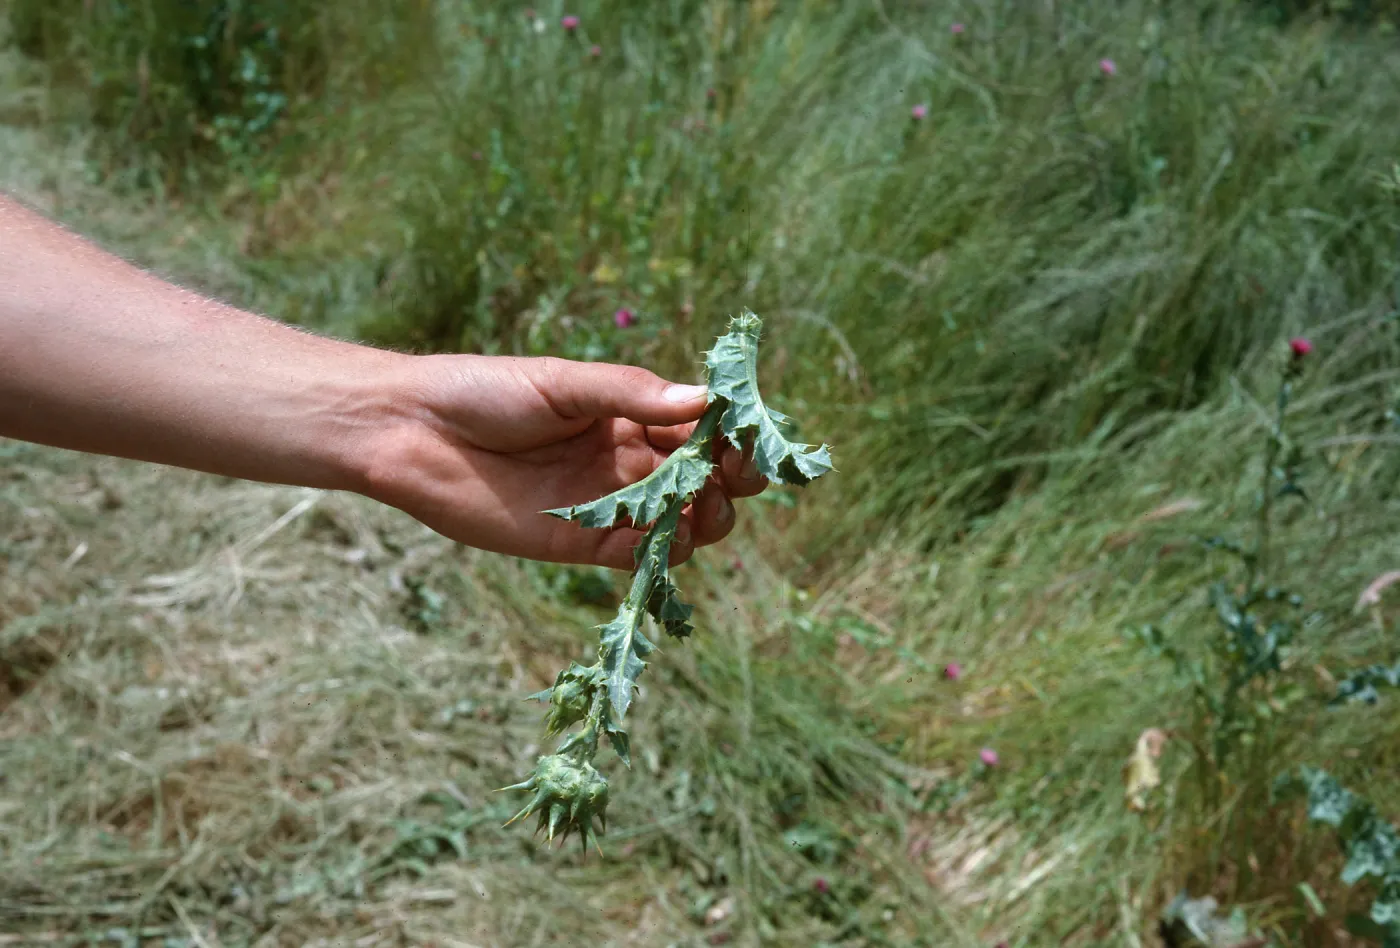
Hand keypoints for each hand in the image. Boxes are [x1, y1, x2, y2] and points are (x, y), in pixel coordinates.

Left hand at [363, 354, 768, 567]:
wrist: (413, 434)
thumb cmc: (486, 392)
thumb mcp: (564, 382)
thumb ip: (632, 393)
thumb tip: (706, 399)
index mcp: (630, 414)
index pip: (701, 429)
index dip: (732, 438)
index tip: (747, 441)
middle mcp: (626, 460)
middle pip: (702, 480)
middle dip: (729, 481)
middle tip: (730, 478)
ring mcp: (605, 503)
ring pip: (679, 522)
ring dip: (703, 520)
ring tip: (700, 511)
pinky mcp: (578, 543)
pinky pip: (634, 556)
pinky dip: (659, 552)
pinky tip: (661, 538)